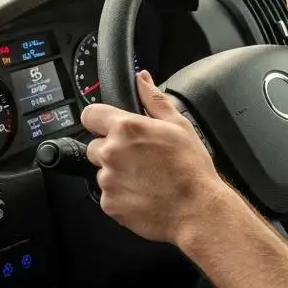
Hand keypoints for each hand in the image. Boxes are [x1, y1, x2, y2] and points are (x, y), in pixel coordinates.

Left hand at [82, 70, 226, 245]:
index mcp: (126, 128)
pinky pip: (108, 194)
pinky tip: (144, 192)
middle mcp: (111, 152)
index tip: (109, 126)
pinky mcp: (109, 204)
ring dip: (117, 172)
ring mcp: (108, 180)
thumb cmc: (191, 167)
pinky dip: (121, 193)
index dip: (100, 119)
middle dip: (112, 148)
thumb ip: (154, 99)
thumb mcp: (178, 124)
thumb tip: (142, 79)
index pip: (90, 115)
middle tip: (139, 156)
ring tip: (146, 177)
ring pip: (103, 171)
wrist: (196, 209)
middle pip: (95, 145)